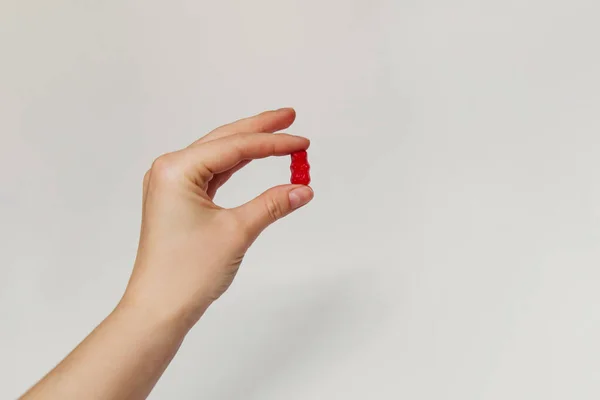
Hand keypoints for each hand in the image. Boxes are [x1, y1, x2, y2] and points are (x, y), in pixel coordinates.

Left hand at [120, 108, 312, 328]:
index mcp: (176, 169)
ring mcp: (172, 185)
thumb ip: (272, 204)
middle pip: (224, 141)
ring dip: (249, 146)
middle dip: (259, 130)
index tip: (302, 143)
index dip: (273, 143)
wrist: (159, 308)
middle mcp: (170, 170)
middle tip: (290, 116)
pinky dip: (236, 167)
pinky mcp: (178, 200)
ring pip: (218, 156)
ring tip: (277, 133)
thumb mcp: (236, 231)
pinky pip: (212, 174)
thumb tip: (302, 188)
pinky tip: (253, 159)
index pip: (234, 147)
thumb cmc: (186, 272)